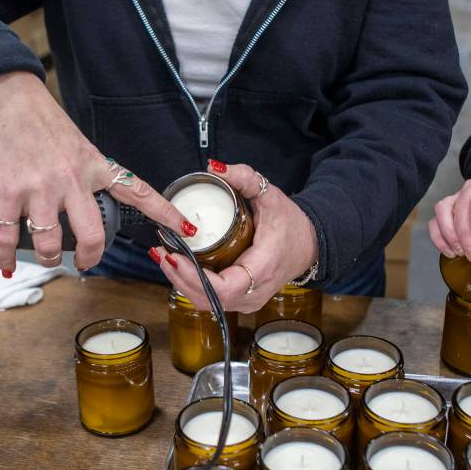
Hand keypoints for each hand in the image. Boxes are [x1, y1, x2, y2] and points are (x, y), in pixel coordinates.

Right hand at [0, 71, 194, 274]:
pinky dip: (7, 258)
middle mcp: (71, 179)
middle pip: (93, 235)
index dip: (165, 212)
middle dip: (90, 257)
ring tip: (47, 256)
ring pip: (51, 243)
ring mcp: (39, 189)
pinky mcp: (7, 193)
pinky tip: (10, 265)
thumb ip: (86, 172)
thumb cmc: (38, 117)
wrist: (2, 94)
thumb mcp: (76, 143)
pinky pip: (8, 238)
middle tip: (85, 262)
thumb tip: (88, 198)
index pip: (137, 190)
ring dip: (49, 258)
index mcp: (94, 165)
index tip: (186, 227)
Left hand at [154, 159, 317, 312]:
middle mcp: (255, 292)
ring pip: (207, 302)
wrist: (309, 244)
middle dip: (179, 278)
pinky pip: (212, 299)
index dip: (194, 277)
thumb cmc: (291, 224)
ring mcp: (248, 300)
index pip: (223, 287)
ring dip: (182, 283)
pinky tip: (177, 267)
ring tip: (164, 257)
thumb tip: (215, 167)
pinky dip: (191, 285)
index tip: (175, 257)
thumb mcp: (270, 195)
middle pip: (208, 298)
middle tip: (161, 252)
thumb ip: (244, 178)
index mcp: (262, 268)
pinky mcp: (242, 300)